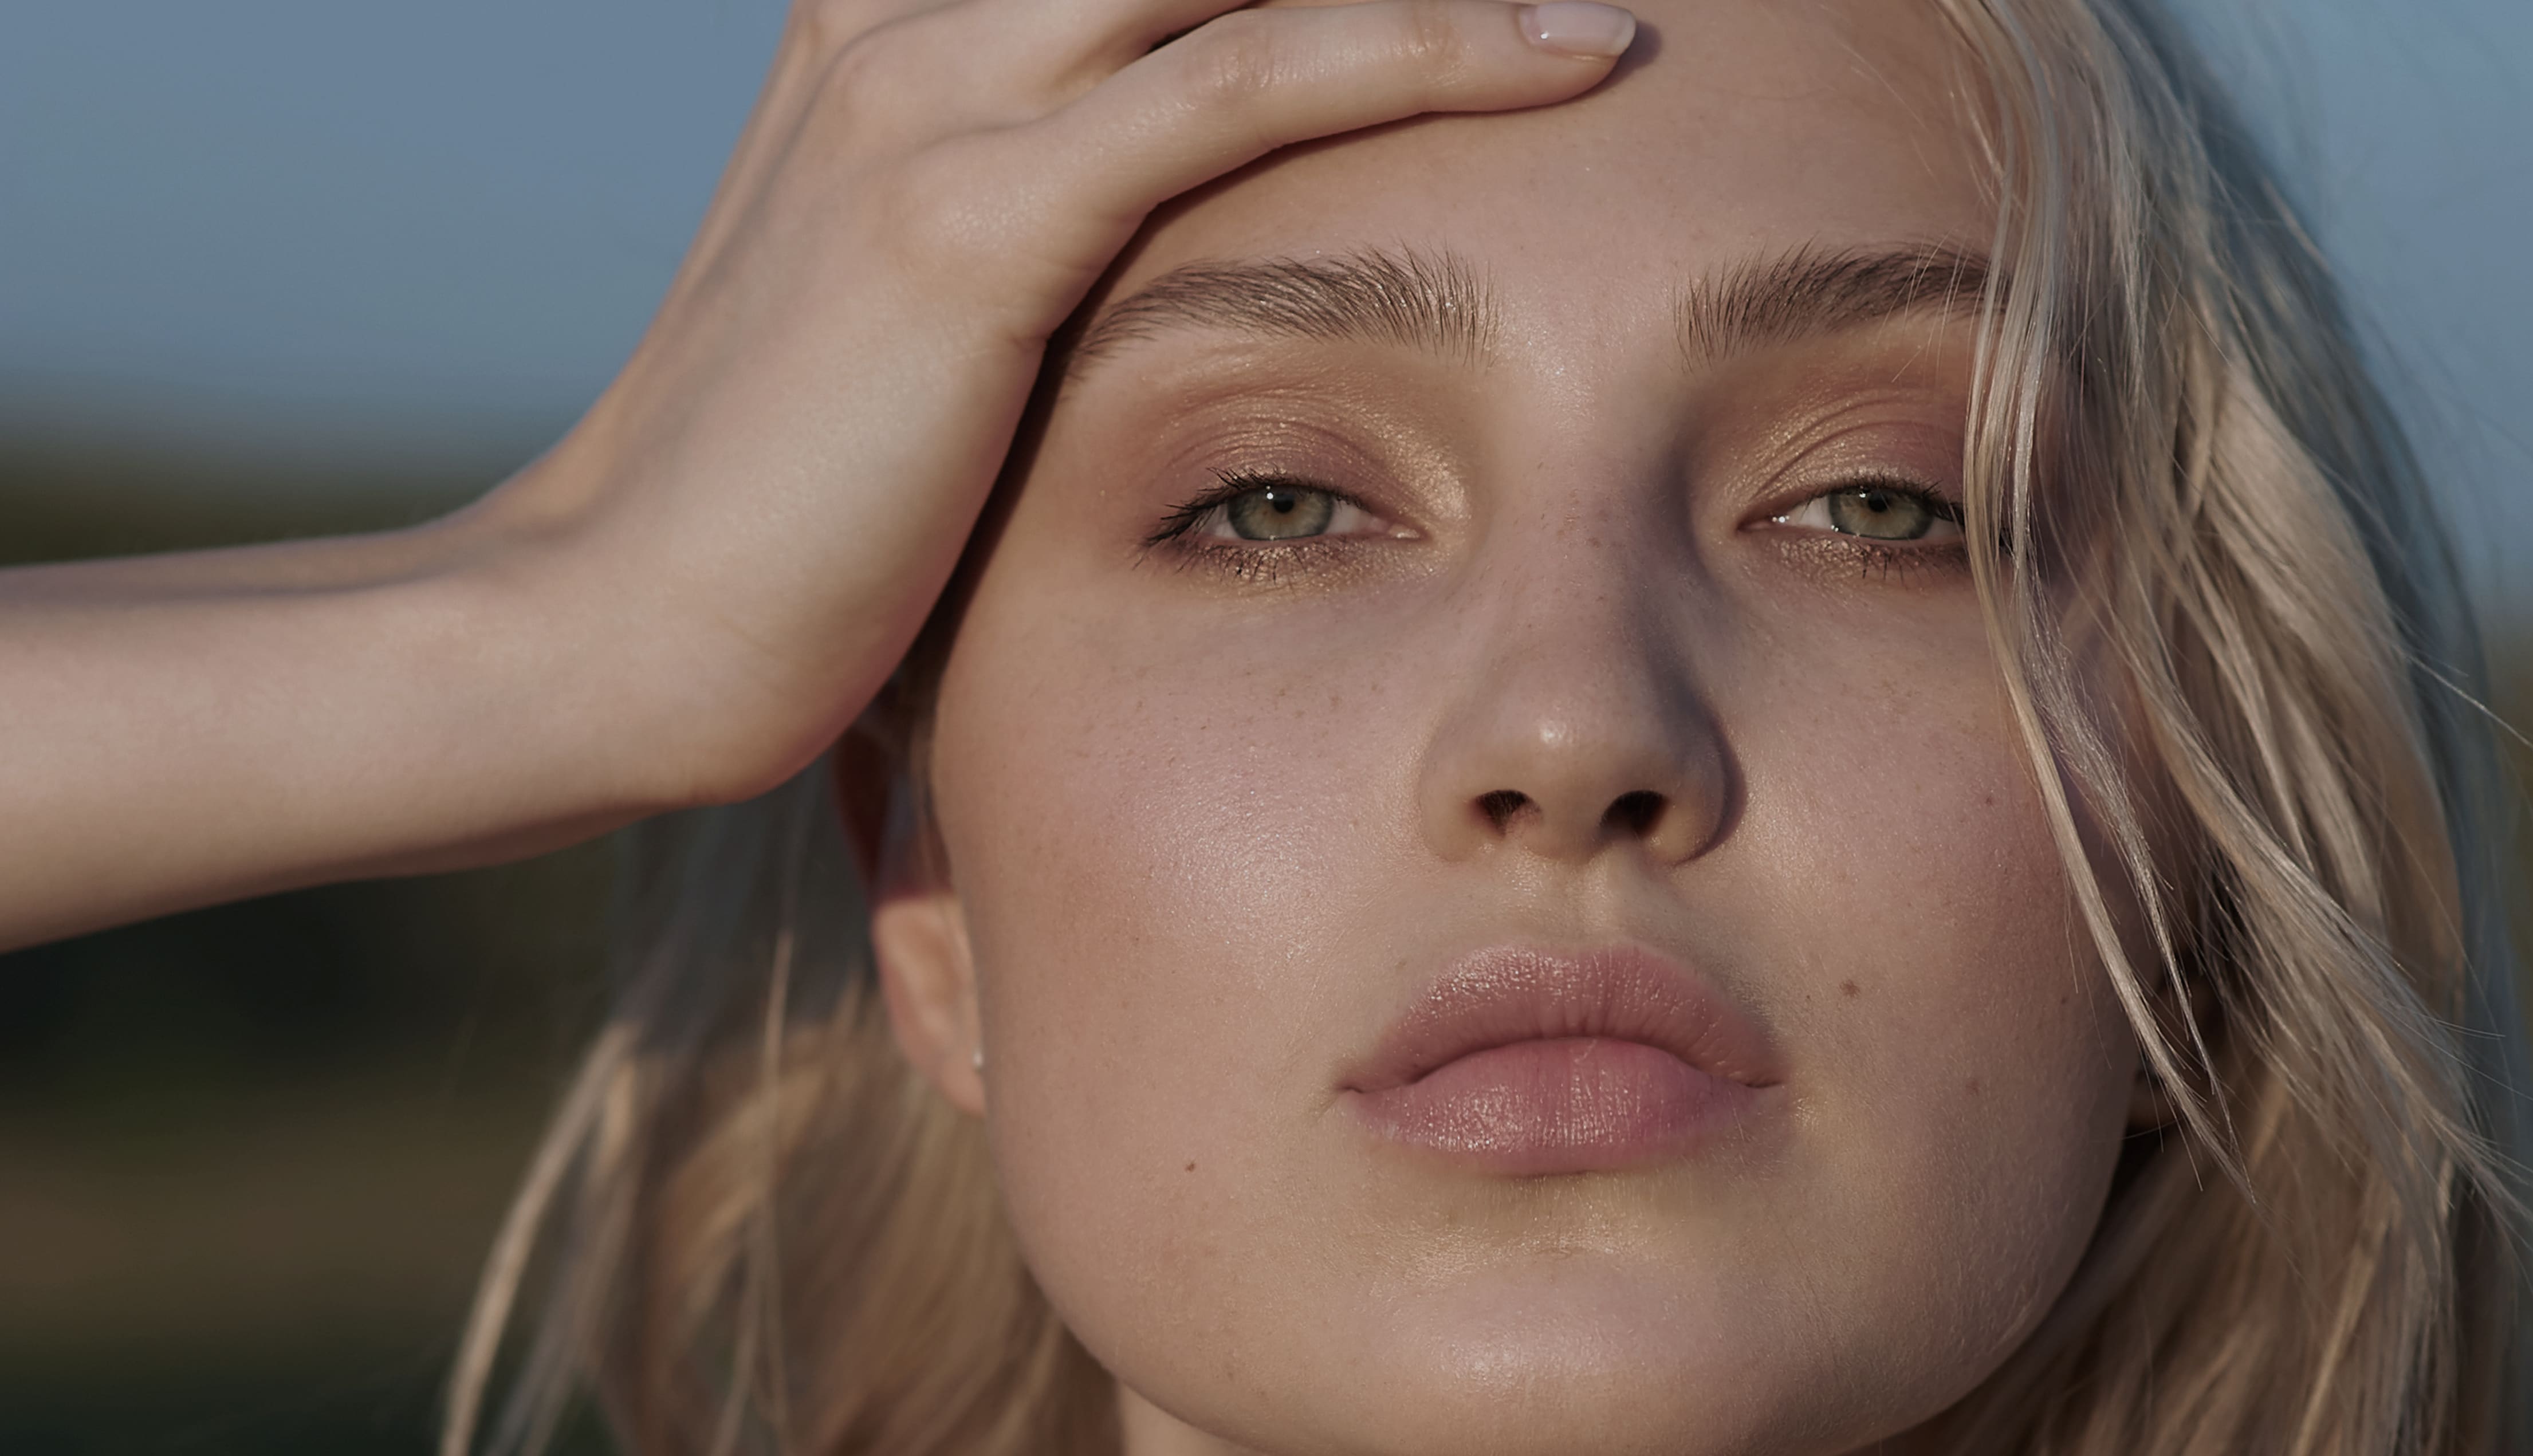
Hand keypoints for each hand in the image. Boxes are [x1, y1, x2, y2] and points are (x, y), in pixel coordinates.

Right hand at [490, 0, 1638, 805]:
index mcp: (880, 19)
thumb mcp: (906, 307)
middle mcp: (898, 16)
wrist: (616, 625)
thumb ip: (1015, 212)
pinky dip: (1423, 49)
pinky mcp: (972, 223)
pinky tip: (1572, 54)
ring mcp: (925, 101)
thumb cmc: (781, 501)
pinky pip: (1245, 83)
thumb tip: (1153, 217)